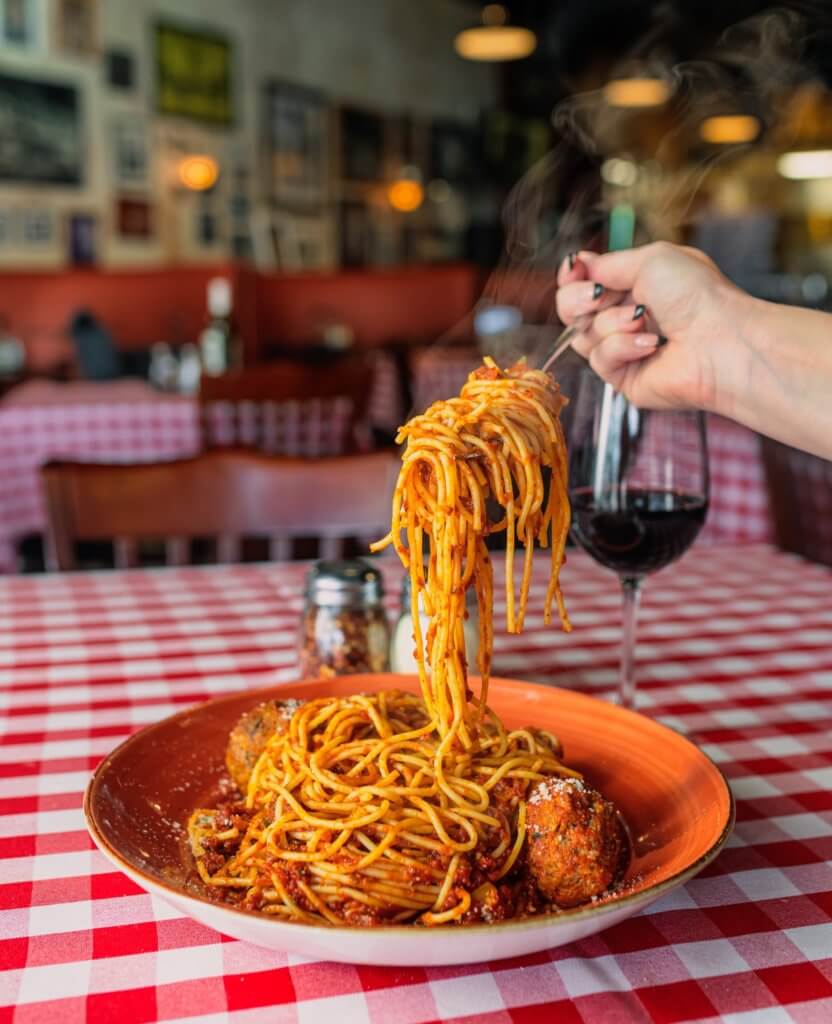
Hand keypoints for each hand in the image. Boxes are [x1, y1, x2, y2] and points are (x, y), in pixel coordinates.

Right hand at [555, 241, 753, 413]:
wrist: (719, 340)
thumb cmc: (697, 297)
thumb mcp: (650, 260)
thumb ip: (607, 263)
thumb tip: (578, 264)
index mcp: (635, 286)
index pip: (584, 281)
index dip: (572, 276)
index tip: (574, 269)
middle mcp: (626, 317)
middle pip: (572, 310)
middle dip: (579, 299)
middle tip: (598, 296)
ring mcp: (624, 349)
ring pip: (583, 335)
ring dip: (611, 322)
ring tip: (643, 320)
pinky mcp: (624, 378)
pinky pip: (600, 360)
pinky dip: (623, 347)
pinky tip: (650, 345)